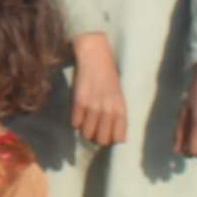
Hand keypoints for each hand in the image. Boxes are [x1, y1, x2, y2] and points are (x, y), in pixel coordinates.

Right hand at [68, 35, 125, 149]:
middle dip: (96, 138)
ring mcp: (93, 106)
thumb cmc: (108, 77)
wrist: (95, 57)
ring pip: (86, 134)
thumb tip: (121, 139)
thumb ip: (119, 116)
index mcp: (120, 109)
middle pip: (101, 140)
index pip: (118, 138)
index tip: (106, 134)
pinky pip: (74, 123)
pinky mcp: (79, 102)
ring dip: (84, 131)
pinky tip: (78, 113)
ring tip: (85, 122)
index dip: (111, 139)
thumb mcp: (119, 96)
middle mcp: (108, 110)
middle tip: (93, 130)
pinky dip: (75, 121)